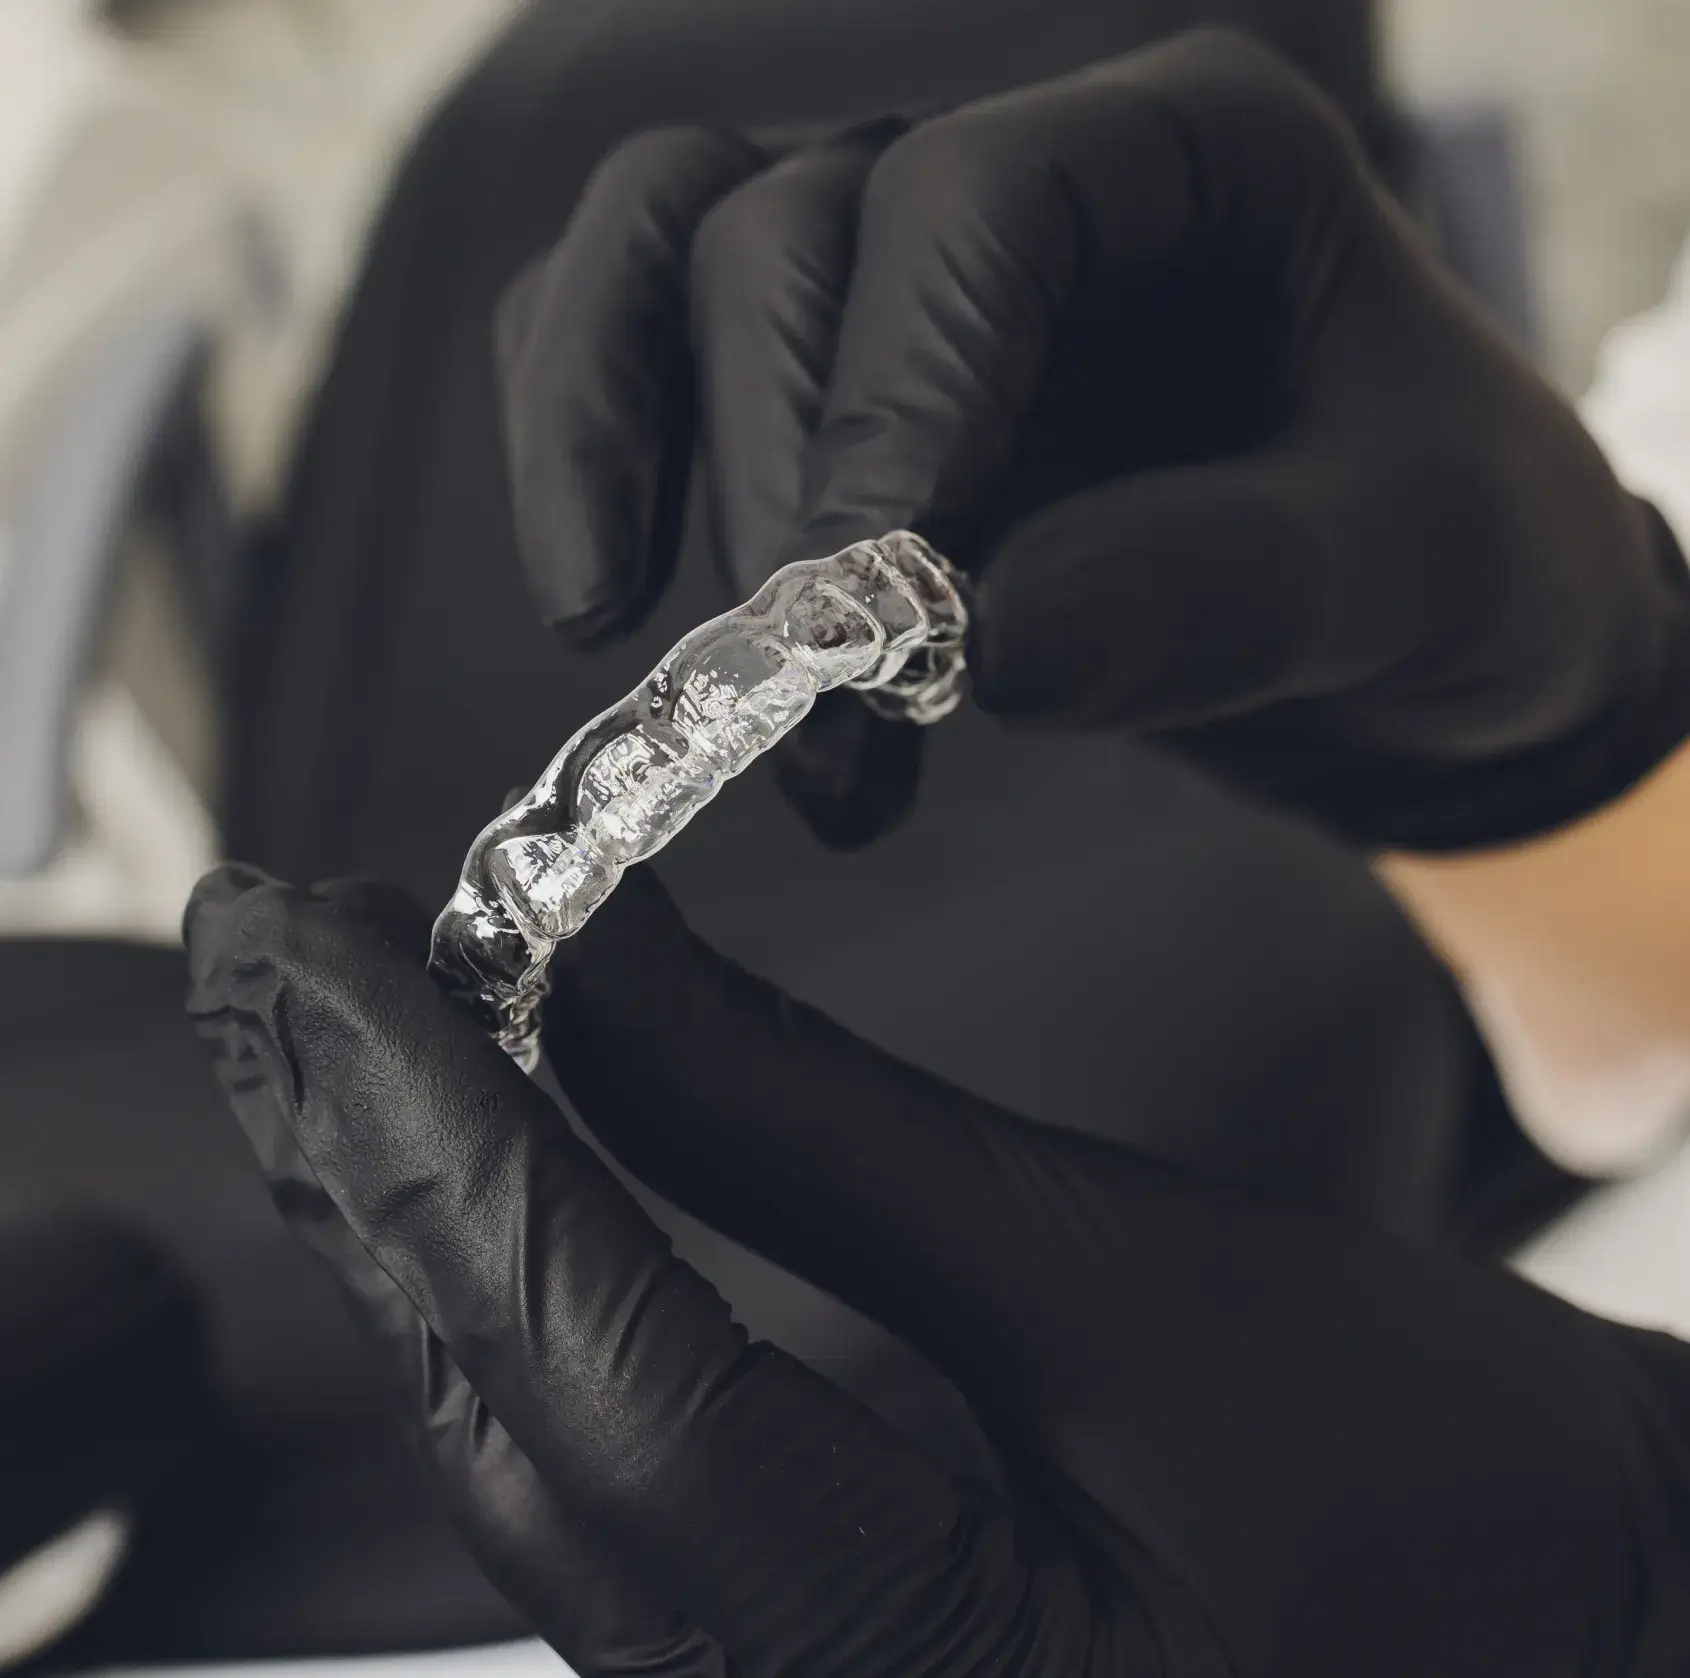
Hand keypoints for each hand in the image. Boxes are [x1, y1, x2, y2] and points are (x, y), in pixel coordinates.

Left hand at [185, 860, 1668, 1674]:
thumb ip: (817, 1129)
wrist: (1571, 1622)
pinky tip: (462, 1163)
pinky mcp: (801, 1668)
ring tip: (325, 1019)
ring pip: (519, 1445)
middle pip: (504, 1419)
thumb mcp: (1118, 1276)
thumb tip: (600, 953)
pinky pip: (591, 1471)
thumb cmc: (1433, 1484)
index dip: (431, 1123)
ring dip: (417, 1214)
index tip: (307, 934)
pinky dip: (512, 1289)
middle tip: (266, 945)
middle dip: (366, 1158)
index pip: (584, 1367)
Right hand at [496, 29, 1689, 852]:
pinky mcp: (816, 371)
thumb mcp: (1409, 569)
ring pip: (657, 258)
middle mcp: (1009, 174)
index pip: (973, 208)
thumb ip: (1227, 589)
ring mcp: (889, 264)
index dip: (893, 402)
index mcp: (1187, 154)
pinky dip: (590, 452)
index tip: (875, 613)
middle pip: (779, 239)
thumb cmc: (1433, 559)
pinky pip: (633, 344)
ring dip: (618, 459)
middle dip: (771, 498)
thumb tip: (992, 642)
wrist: (1391, 623)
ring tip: (646, 663)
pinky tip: (617, 597)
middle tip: (830, 734)